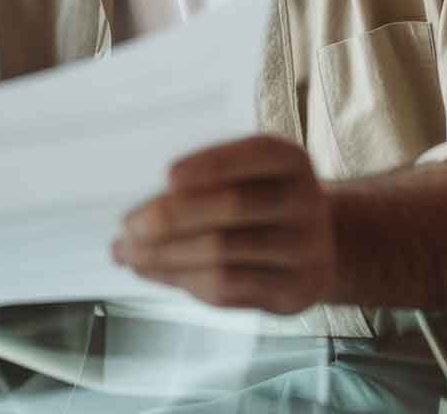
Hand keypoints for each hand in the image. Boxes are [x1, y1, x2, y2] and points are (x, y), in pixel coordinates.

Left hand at [111, 135, 333, 313]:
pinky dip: (184, 280)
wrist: (318, 247)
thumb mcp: (249, 178)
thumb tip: (137, 207)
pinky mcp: (294, 290)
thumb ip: (204, 184)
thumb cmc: (261, 203)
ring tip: (128, 254)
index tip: (166, 175)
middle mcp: (304, 201)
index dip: (212, 164)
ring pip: (224, 253)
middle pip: (234, 205)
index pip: (254, 155)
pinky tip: (155, 272)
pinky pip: (230, 287)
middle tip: (128, 226)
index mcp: (289, 161)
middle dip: (172, 217)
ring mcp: (304, 249)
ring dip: (166, 256)